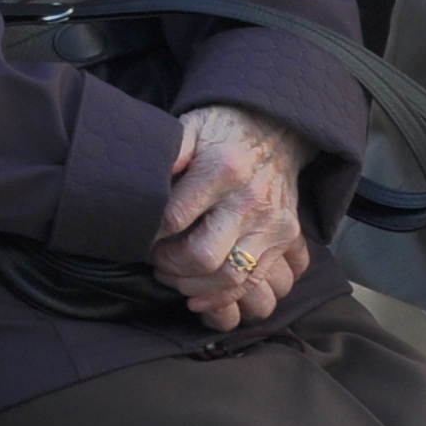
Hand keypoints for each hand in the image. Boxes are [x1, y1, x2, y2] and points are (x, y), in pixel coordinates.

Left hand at [152, 104, 309, 329]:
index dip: (149, 236)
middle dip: (171, 267)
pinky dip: (225, 297)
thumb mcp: (189, 128)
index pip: (173, 219)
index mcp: (223, 169)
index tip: (139, 238)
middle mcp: (250, 200)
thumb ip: (166, 153)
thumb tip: (139, 181)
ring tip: (174, 278)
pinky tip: (199, 295)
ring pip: (231, 278)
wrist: (275, 128)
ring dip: (195, 288)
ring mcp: (273, 223)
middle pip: (203, 257)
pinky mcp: (286, 238)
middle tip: (155, 262)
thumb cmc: (222, 131)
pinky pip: (256, 282)